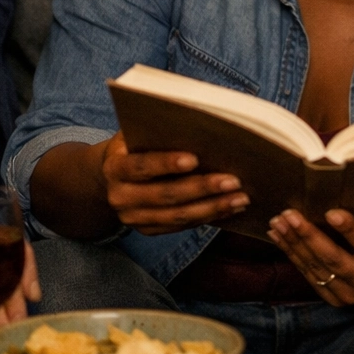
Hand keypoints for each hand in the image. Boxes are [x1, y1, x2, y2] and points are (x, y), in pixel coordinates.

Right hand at [98, 134, 247, 234]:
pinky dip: (209, 217)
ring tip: (241, 198)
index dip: (166, 163)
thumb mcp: (137, 133)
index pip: (141, 166)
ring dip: (213, 208)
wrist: (113, 176)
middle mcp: (120, 197)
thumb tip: (199, 123)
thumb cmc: (135, 145)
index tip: (195, 159)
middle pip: (165, 195)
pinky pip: (181, 226)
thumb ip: (159, 131)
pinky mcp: (148, 230)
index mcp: (114, 167)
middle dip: (202, 188)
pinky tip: (230, 207)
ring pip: (177, 216)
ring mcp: (133, 218)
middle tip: (233, 181)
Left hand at [267, 208, 353, 305]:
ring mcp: (350, 295)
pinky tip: (279, 237)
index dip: (350, 230)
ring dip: (294, 244)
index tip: (331, 212)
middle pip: (334, 259)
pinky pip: (310, 276)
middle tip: (290, 215)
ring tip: (278, 222)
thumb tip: (347, 189)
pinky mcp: (335, 300)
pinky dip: (292, 255)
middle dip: (309, 236)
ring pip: (317, 268)